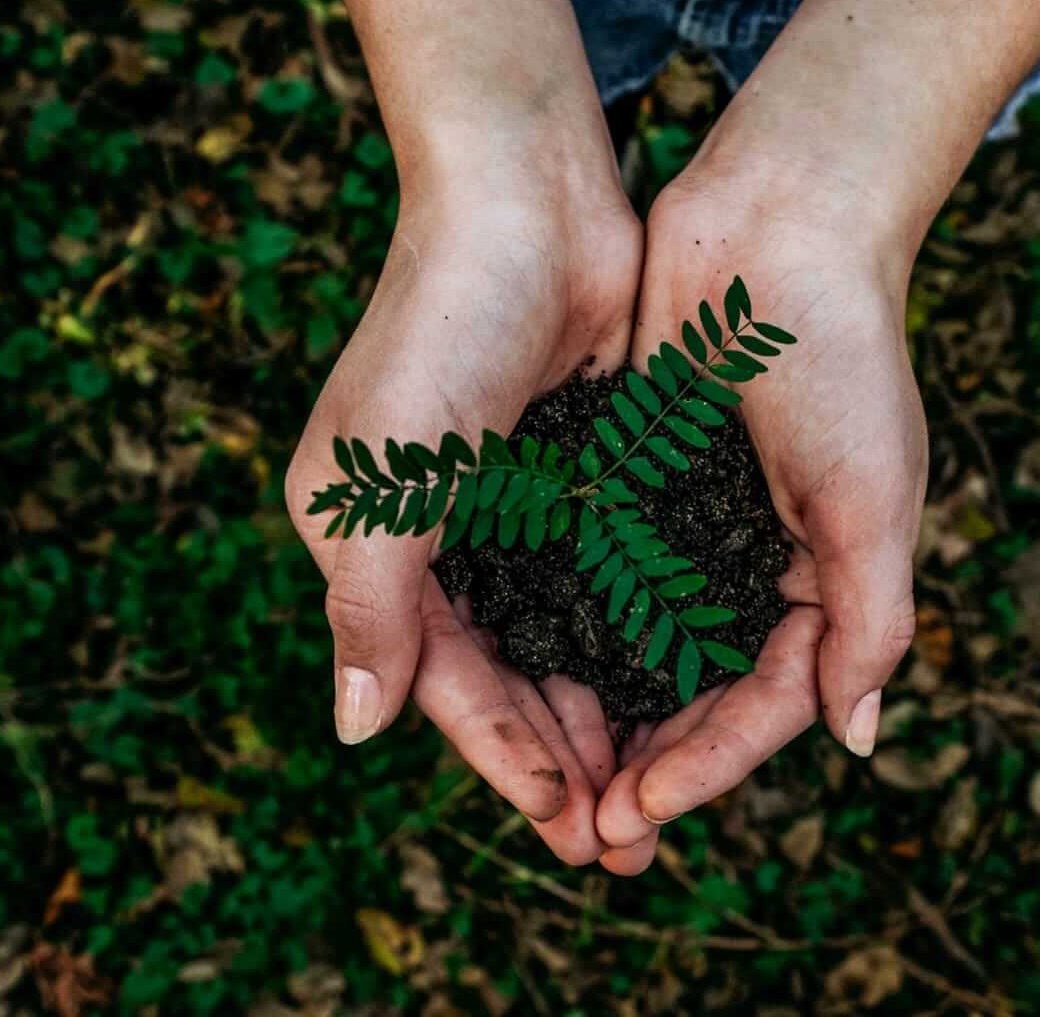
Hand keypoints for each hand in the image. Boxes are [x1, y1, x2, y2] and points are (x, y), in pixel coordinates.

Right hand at [285, 176, 640, 865]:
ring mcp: (515, 506)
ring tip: (658, 791)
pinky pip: (610, 581)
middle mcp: (441, 535)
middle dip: (562, 758)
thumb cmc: (439, 328)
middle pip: (507, 676)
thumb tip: (356, 731)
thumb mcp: (384, 478)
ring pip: (564, 640)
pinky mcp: (582, 474)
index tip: (566, 823)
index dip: (502, 755)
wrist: (528, 198)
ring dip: (606, 715)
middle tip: (624, 841)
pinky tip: (682, 690)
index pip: (442, 679)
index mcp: (373, 542)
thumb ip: (371, 606)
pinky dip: (638, 639)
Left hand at [593, 167, 926, 870]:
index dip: (707, 766)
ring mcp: (686, 526)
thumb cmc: (843, 356)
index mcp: (821, 582)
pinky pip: (592, 573)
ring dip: (598, 716)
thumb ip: (869, 619)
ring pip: (635, 648)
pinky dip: (563, 626)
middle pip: (694, 695)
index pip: (764, 705)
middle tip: (587, 833)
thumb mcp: (873, 497)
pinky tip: (518, 671)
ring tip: (547, 781)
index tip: (640, 809)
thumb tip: (857, 740)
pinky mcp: (629, 480)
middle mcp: (751, 566)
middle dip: (646, 766)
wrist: (779, 222)